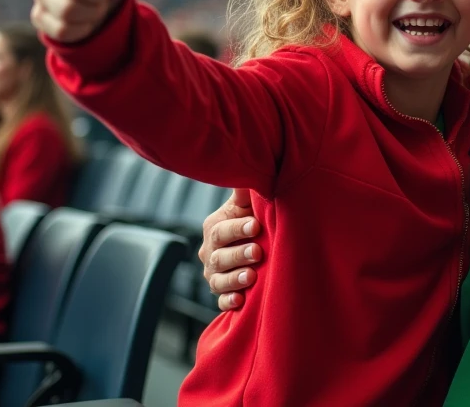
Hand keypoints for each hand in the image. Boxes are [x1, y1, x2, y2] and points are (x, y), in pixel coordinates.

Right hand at [200, 189, 263, 310]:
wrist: (255, 243)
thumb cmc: (252, 218)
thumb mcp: (247, 205)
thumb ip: (245, 192)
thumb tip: (247, 168)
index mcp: (215, 228)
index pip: (221, 229)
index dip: (237, 228)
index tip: (256, 226)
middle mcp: (211, 253)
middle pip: (219, 256)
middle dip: (238, 254)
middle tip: (258, 252)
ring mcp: (215, 275)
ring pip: (218, 280)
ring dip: (234, 279)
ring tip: (251, 277)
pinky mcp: (223, 294)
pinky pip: (221, 301)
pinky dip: (229, 301)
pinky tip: (240, 301)